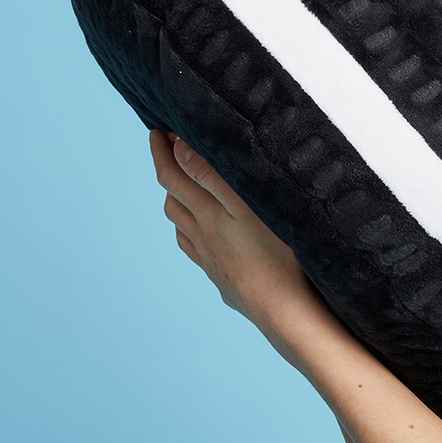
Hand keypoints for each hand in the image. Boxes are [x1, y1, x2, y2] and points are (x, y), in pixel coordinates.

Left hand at [148, 130, 314, 332]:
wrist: (285, 310)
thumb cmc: (277, 256)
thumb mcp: (248, 206)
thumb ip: (212, 177)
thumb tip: (179, 150)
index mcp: (207, 215)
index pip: (173, 177)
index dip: (161, 153)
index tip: (156, 132)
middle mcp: (203, 238)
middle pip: (173, 202)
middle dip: (169, 175)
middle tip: (174, 155)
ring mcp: (211, 262)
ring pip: (182, 229)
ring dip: (178, 205)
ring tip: (186, 192)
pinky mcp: (224, 280)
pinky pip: (196, 252)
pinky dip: (191, 234)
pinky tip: (203, 235)